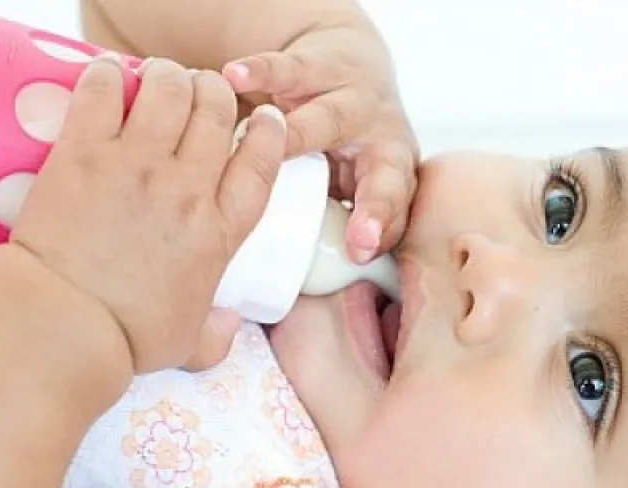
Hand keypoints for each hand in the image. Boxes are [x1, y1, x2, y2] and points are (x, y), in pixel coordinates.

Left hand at [9, 56, 286, 373]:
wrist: (62, 327)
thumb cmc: (124, 340)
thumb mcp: (188, 344)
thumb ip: (215, 334)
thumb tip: (228, 326)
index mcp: (219, 232)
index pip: (261, 162)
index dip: (267, 132)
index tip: (263, 119)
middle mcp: (187, 189)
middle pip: (217, 110)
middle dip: (212, 92)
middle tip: (195, 96)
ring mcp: (136, 166)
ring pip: (169, 87)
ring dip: (166, 76)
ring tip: (154, 80)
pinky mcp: (84, 153)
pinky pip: (104, 89)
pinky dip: (109, 74)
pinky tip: (108, 75)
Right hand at [222, 22, 419, 263]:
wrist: (345, 58)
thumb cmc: (338, 142)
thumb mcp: (343, 184)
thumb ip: (326, 227)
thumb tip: (282, 288)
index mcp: (391, 175)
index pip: (396, 213)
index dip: (384, 234)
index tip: (362, 255)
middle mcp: (382, 138)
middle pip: (383, 175)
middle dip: (375, 206)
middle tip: (361, 239)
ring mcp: (350, 98)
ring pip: (327, 119)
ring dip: (297, 133)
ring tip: (265, 140)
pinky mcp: (314, 65)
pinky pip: (285, 69)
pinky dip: (258, 72)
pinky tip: (231, 76)